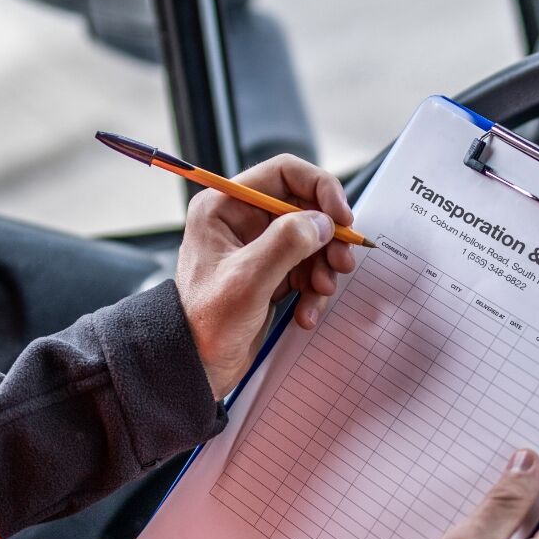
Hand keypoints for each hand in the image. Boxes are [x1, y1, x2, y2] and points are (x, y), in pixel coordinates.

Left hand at [175, 154, 357, 396]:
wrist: (196, 366)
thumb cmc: (206, 323)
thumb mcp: (248, 280)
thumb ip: (286, 244)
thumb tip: (322, 222)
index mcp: (225, 206)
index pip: (284, 172)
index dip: (320, 188)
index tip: (342, 218)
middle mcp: (242, 220)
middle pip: (305, 208)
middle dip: (328, 238)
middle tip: (341, 264)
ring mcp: (258, 247)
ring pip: (312, 240)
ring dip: (323, 268)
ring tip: (319, 294)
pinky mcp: (270, 272)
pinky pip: (307, 268)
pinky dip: (314, 290)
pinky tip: (306, 313)